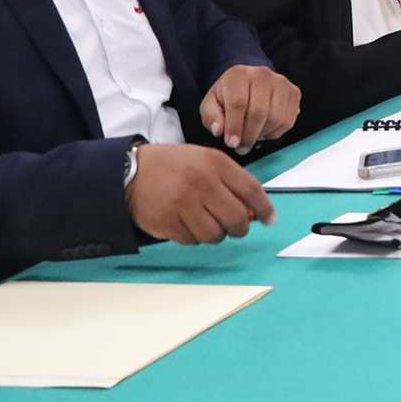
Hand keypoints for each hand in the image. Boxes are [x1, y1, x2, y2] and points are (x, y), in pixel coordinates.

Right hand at [126, 144, 275, 244]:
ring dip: (217, 234)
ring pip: (215, 235)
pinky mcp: (167, 223)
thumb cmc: (174, 166)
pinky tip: (187, 224)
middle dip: (241, 228)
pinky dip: (194, 237)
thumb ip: (230, 181)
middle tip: (238, 228)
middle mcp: (201, 183)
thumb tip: (254, 210)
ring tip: (208, 223)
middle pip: (236, 218)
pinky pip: (192, 240)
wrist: (130, 171)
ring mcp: (183, 204)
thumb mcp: (205, 160)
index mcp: (215, 163)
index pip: (251, 190)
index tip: (270, 219)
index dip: (264, 208)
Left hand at [197, 64, 300, 151]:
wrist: (247, 84)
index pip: (239, 103)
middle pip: (259, 112)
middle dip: (249, 135)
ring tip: (251, 137)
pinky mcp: (294, 92)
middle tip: (241, 148)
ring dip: (262, 135)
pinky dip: (275, 133)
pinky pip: (288, 121)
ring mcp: (282, 82)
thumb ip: (212, 118)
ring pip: (276, 118)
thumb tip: (220, 131)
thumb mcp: (211, 106)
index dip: (235, 126)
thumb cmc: (227, 97)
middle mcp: (263, 74)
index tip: (231, 143)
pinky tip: (264, 131)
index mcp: (238, 74)